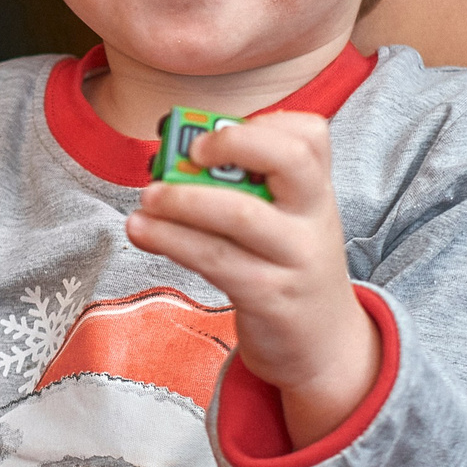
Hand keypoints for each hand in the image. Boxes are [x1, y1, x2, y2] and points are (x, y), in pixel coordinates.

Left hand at [123, 113, 377, 444]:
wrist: (323, 344)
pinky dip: (172, 240)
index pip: (310, 135)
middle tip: (187, 153)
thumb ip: (247, 187)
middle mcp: (314, 217)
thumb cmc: (289, 266)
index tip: (217, 131)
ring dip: (183, 200)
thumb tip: (175, 158)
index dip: (263, 123)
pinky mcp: (268, 296)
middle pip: (290, 160)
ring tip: (147, 198)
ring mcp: (295, 258)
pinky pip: (216, 260)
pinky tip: (143, 230)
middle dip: (231, 144)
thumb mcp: (288, 221)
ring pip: (239, 214)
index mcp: (317, 190)